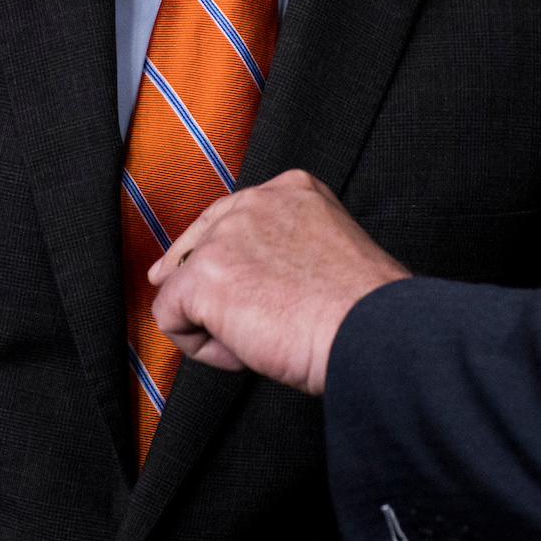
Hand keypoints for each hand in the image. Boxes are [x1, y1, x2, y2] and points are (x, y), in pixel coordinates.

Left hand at [149, 169, 409, 394]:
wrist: (369, 329)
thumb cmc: (362, 307)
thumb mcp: (329, 248)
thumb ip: (289, 246)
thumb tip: (253, 280)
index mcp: (292, 189)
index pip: (231, 217)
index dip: (224, 260)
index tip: (227, 286)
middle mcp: (255, 201)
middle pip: (196, 245)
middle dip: (201, 286)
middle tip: (218, 322)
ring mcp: (226, 235)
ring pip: (183, 284)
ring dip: (212, 321)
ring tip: (258, 340)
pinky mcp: (204, 276)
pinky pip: (170, 318)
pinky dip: (201, 347)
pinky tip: (242, 351)